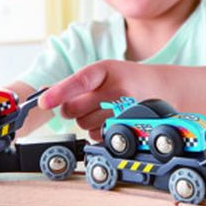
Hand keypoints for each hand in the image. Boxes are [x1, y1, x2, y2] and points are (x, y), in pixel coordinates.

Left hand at [39, 61, 160, 140]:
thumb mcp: (103, 73)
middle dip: (72, 108)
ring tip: (105, 108)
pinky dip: (98, 130)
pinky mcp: (125, 128)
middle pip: (72, 109)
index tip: (43, 102)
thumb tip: (46, 98)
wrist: (163, 89)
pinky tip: (111, 119)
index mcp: (106, 69)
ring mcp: (122, 110)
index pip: (80, 80)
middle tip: (87, 101)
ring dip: (87, 119)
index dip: (59, 92)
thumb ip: (75, 84)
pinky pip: (95, 135)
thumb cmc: (126, 80)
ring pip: (83, 124)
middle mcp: (116, 89)